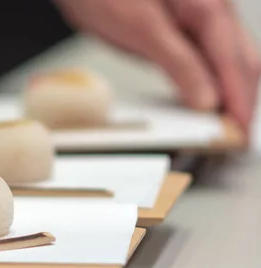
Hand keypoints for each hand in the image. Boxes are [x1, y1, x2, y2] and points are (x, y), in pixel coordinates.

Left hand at [54, 0, 260, 133]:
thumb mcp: (141, 28)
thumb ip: (179, 62)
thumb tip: (208, 99)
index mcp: (208, 6)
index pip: (236, 64)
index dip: (240, 103)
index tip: (238, 134)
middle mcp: (210, 9)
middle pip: (242, 62)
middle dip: (242, 100)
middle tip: (234, 137)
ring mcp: (197, 16)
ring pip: (227, 60)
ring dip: (228, 92)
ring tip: (222, 125)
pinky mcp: (179, 25)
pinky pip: (205, 57)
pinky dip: (208, 81)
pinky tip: (201, 99)